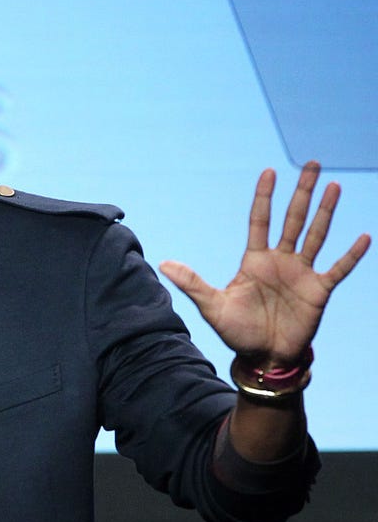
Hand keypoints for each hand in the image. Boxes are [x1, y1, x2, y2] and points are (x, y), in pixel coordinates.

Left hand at [159, 161, 370, 365]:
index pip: (260, 220)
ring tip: (333, 186)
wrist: (262, 357)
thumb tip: (163, 264)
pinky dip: (351, 254)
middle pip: (292, 219)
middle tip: (311, 164)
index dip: (264, 196)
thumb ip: (192, 283)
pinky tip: (364, 236)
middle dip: (301, 192)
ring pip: (315, 235)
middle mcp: (280, 261)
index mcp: (254, 260)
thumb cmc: (236, 331)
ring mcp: (301, 273)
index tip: (269, 171)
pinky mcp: (319, 291)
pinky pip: (338, 268)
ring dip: (325, 212)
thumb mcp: (212, 306)